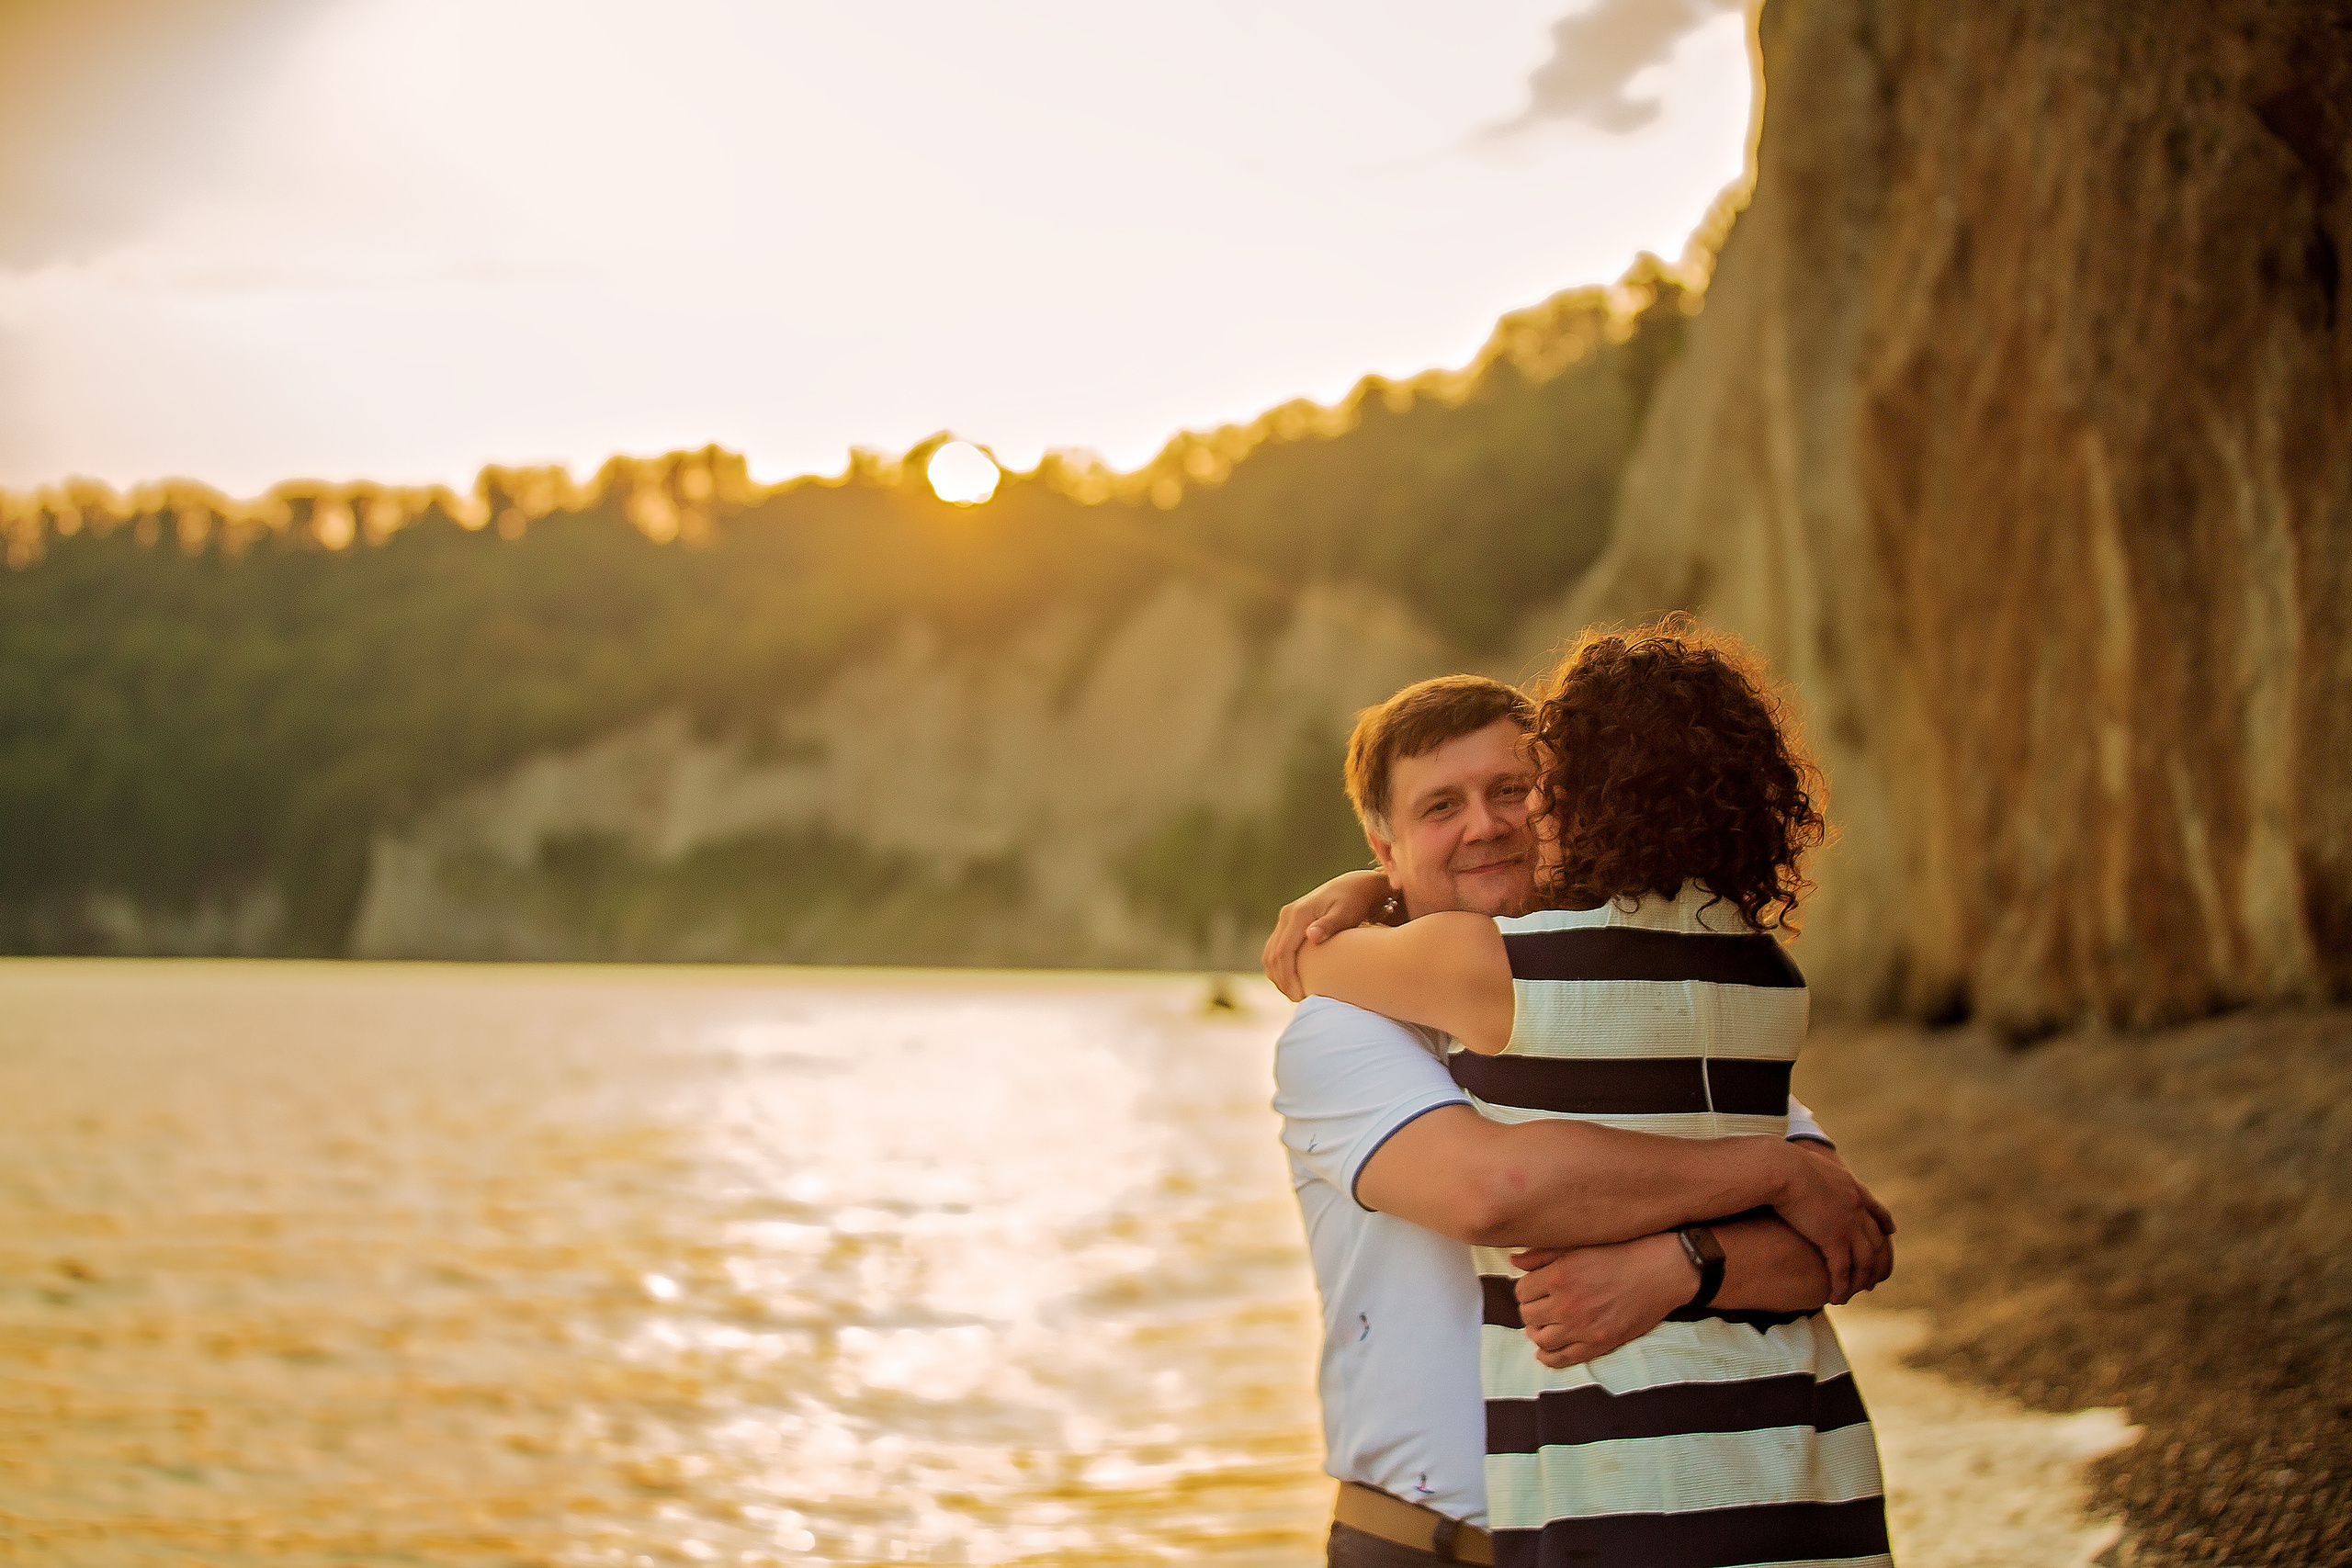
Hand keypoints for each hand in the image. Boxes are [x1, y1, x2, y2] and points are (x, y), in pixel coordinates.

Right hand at [1261, 868, 1396, 1000]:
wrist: (1354, 886)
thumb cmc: (1355, 902)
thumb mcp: (1346, 913)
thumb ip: (1329, 925)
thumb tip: (1311, 936)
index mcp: (1297, 915)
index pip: (1282, 952)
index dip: (1288, 977)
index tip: (1300, 996)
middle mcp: (1287, 915)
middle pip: (1272, 955)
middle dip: (1282, 981)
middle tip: (1298, 1000)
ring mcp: (1285, 919)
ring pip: (1270, 954)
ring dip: (1278, 976)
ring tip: (1295, 994)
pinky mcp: (1289, 924)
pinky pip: (1276, 949)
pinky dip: (1279, 968)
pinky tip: (1293, 981)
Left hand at [1508, 1233, 1692, 1368]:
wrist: (1660, 1271)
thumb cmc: (1620, 1252)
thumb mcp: (1578, 1245)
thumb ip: (1542, 1254)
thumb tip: (1513, 1261)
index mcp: (1558, 1276)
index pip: (1521, 1291)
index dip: (1526, 1290)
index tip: (1535, 1289)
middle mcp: (1566, 1305)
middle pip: (1528, 1315)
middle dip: (1531, 1309)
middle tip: (1540, 1306)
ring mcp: (1582, 1328)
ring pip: (1541, 1339)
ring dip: (1537, 1332)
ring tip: (1543, 1325)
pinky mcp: (1598, 1344)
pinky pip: (1563, 1359)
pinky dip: (1548, 1358)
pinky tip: (1544, 1352)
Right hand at [1770, 1142, 1895, 1303]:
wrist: (1780, 1168)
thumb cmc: (1781, 1162)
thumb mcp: (1806, 1163)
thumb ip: (1813, 1171)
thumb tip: (1799, 1169)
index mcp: (1851, 1188)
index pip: (1875, 1208)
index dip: (1884, 1222)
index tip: (1890, 1232)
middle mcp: (1856, 1208)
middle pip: (1875, 1241)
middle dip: (1877, 1262)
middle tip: (1872, 1279)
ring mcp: (1848, 1224)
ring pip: (1864, 1261)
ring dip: (1859, 1281)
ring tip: (1851, 1294)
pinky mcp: (1833, 1239)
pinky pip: (1842, 1270)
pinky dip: (1841, 1286)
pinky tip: (1835, 1298)